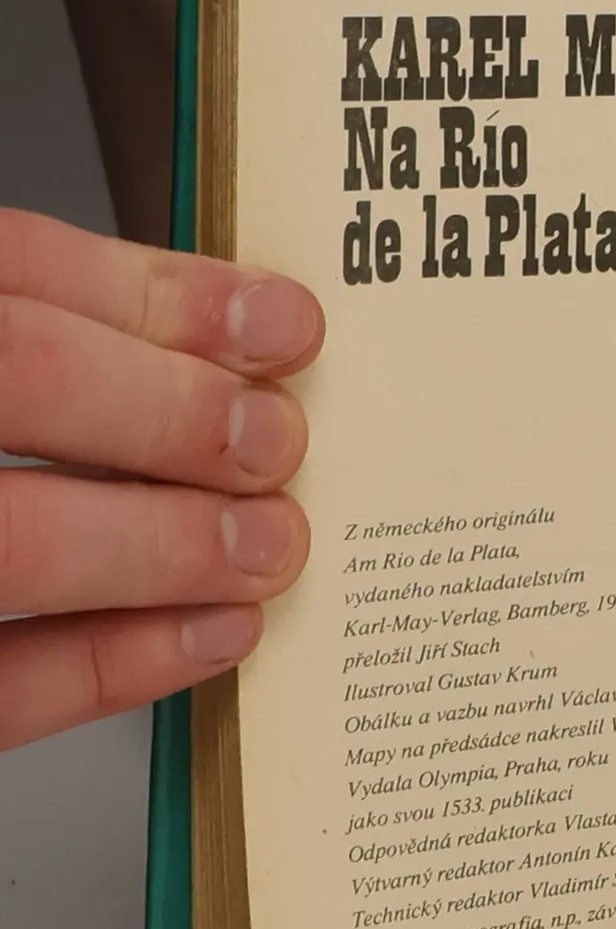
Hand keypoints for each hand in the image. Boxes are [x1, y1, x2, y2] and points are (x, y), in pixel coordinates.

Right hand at [0, 208, 321, 749]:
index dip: (155, 296)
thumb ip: (25, 336)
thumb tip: (203, 349)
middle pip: (15, 374)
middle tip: (274, 444)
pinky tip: (204, 636)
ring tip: (263, 548)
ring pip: (12, 540)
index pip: (7, 265)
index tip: (277, 324)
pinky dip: (109, 663)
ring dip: (164, 544)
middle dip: (174, 413)